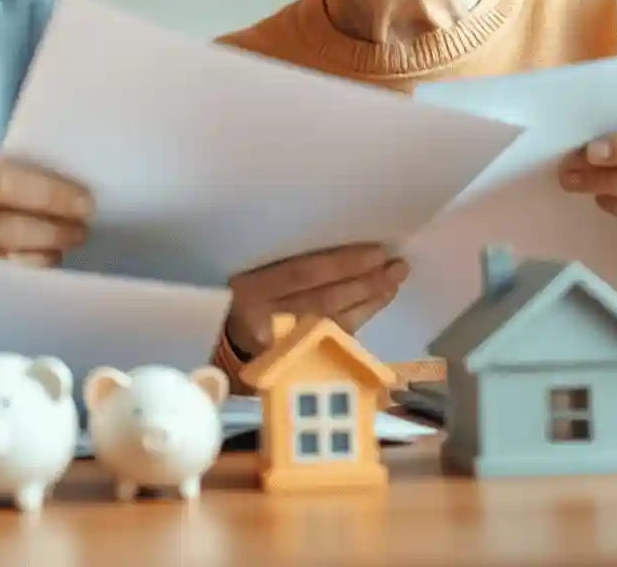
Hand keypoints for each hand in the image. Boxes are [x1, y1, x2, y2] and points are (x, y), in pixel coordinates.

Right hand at [0, 151, 93, 266]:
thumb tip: (60, 196)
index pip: (2, 182)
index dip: (50, 195)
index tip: (84, 202)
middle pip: (5, 227)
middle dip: (53, 230)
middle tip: (81, 230)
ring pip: (1, 263)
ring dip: (42, 257)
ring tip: (61, 249)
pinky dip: (21, 279)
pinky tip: (37, 270)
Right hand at [224, 244, 408, 359]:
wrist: (219, 348)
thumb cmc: (238, 301)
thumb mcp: (248, 278)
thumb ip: (283, 268)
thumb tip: (339, 250)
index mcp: (250, 289)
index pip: (303, 274)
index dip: (343, 263)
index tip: (377, 252)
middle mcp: (266, 319)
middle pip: (325, 299)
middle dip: (365, 283)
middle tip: (397, 267)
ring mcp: (282, 346)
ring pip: (334, 322)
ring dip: (368, 302)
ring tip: (393, 283)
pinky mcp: (295, 365)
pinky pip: (334, 342)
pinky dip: (357, 322)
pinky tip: (375, 305)